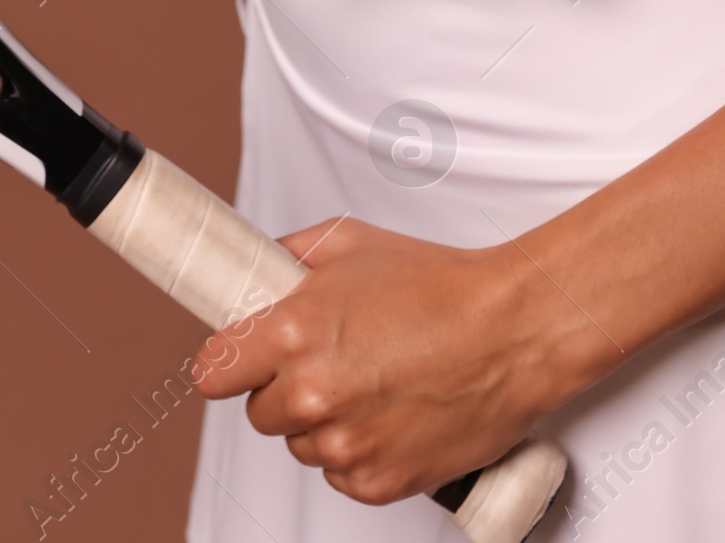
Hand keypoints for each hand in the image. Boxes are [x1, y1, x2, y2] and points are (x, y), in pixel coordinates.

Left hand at [190, 218, 586, 507]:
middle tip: (328, 361)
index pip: (212, 372)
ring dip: (323, 423)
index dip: (227, 364)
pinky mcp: (379, 482)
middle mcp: (312, 395)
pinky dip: (359, 453)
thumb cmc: (442, 287)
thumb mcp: (352, 242)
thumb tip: (263, 265)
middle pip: (259, 413)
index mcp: (293, 334)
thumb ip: (293, 254)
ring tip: (370, 384)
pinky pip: (343, 475)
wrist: (512, 331)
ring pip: (302, 446)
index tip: (237, 362)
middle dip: (284, 389)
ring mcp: (346, 445)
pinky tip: (388, 415)